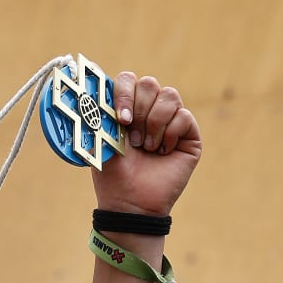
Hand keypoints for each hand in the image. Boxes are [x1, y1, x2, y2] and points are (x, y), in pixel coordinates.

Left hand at [93, 72, 201, 216]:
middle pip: (149, 84)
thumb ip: (100, 113)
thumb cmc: (114, 174)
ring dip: (154, 123)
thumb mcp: (102, 140)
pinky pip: (183, 116)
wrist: (131, 202)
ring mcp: (171, 120)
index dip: (124, 93)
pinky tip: (163, 152)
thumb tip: (93, 89)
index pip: (128, 80)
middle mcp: (149, 110)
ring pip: (169, 95)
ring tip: (147, 147)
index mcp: (126, 107)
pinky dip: (170, 134)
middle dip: (138, 111)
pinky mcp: (189, 134)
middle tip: (133, 140)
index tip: (120, 119)